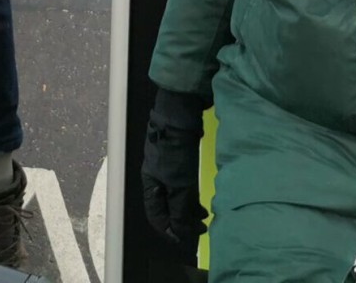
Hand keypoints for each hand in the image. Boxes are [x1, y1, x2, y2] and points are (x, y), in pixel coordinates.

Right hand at [140, 88, 206, 252]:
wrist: (179, 116)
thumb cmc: (176, 151)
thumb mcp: (179, 184)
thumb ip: (180, 210)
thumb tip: (182, 234)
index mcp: (150, 185)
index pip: (156, 217)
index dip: (171, 231)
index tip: (188, 238)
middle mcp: (155, 178)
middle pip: (167, 207)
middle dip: (182, 220)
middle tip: (201, 226)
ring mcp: (166, 167)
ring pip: (176, 195)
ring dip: (189, 208)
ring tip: (205, 214)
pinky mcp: (177, 158)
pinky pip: (183, 184)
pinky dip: (191, 194)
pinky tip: (201, 196)